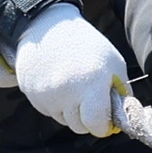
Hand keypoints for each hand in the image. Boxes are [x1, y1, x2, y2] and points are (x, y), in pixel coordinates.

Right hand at [9, 4, 127, 135]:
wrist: (47, 26)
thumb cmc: (86, 44)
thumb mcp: (113, 63)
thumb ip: (120, 93)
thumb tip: (120, 119)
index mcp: (91, 83)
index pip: (96, 124)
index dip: (102, 125)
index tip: (104, 119)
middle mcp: (66, 91)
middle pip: (79, 126)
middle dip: (86, 118)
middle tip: (87, 97)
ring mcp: (46, 94)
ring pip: (62, 119)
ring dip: (69, 110)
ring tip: (71, 84)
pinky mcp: (30, 93)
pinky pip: (47, 110)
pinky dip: (54, 102)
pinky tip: (55, 81)